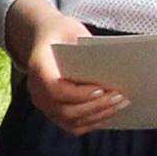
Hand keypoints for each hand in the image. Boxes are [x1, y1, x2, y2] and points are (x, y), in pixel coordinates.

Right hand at [5, 0, 125, 135]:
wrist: (43, 37)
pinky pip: (73, 126)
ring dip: (99, 115)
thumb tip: (111, 65)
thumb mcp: (71, 29)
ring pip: (71, 121)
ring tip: (121, 104)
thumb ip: (87, 47)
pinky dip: (93, 122)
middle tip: (121, 97)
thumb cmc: (60, 32)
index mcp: (38, 66)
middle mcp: (36, 89)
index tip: (101, 89)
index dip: (78, 94)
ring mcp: (43, 104)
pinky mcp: (53, 113)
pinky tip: (109, 113)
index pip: (54, 88)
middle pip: (66, 110)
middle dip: (97, 106)